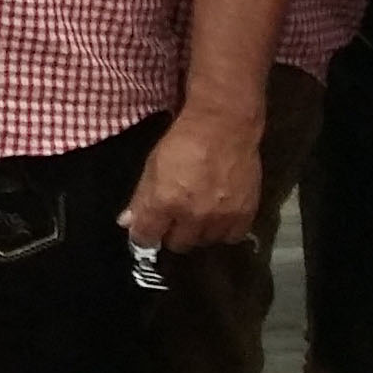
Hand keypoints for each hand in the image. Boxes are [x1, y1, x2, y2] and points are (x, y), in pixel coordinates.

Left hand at [121, 107, 262, 250]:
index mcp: (164, 203)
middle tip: (176, 217)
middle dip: (173, 233)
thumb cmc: (182, 143)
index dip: (143, 236)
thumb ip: (140, 199)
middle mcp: (192, 216)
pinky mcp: (245, 214)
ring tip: (200, 214)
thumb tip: (127, 223)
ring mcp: (221, 217)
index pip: (146, 239)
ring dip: (199, 232)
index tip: (146, 230)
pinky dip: (224, 230)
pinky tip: (220, 216)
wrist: (223, 127)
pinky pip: (231, 237)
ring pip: (204, 242)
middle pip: (177, 245)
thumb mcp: (152, 167)